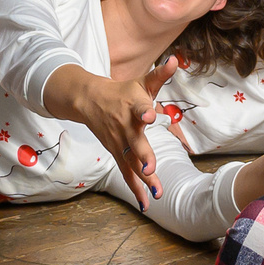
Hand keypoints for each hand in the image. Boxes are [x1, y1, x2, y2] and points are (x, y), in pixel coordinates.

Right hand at [51, 60, 181, 208]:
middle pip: (134, 144)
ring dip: (143, 180)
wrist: (89, 100)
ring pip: (131, 163)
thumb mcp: (141, 82)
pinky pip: (127, 174)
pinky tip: (146, 204)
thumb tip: (174, 60)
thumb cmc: (122, 91)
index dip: (145, 112)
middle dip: (143, 157)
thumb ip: (160, 75)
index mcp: (132, 106)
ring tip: (156, 194)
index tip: (150, 116)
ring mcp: (119, 143)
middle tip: (150, 169)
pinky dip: (136, 189)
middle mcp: (125, 127)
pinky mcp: (117, 154)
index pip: (139, 109)